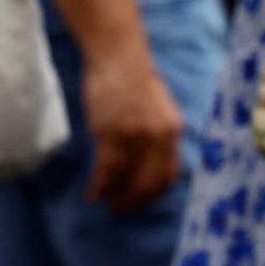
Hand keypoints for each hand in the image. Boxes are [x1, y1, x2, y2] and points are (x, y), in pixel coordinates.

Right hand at [81, 43, 184, 213]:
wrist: (118, 55)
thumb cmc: (133, 77)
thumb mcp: (157, 107)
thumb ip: (157, 131)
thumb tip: (149, 156)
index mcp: (173, 130)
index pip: (171, 174)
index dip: (155, 193)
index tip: (142, 200)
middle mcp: (160, 137)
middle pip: (151, 183)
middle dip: (136, 202)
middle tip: (121, 210)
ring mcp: (136, 137)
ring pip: (128, 180)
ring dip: (116, 197)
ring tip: (105, 203)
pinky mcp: (112, 134)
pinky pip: (107, 172)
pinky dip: (99, 187)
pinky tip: (91, 195)